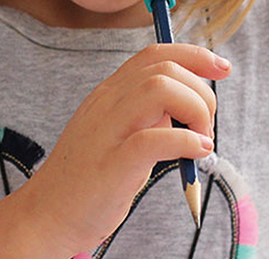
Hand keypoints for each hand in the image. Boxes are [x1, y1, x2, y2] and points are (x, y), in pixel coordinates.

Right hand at [21, 43, 231, 254]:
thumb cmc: (87, 178)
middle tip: (206, 128)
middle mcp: (107, 103)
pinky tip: (196, 154)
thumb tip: (184, 105)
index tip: (222, 68)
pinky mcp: (112, 165)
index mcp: (109, 93)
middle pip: (166, 69)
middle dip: (201, 91)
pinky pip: (155, 139)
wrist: (46, 214)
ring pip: (160, 89)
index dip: (195, 55)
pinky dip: (186, 142)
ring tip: (201, 140)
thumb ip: (145, 114)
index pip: (156, 53)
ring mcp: (108, 131)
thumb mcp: (117, 132)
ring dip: (195, 111)